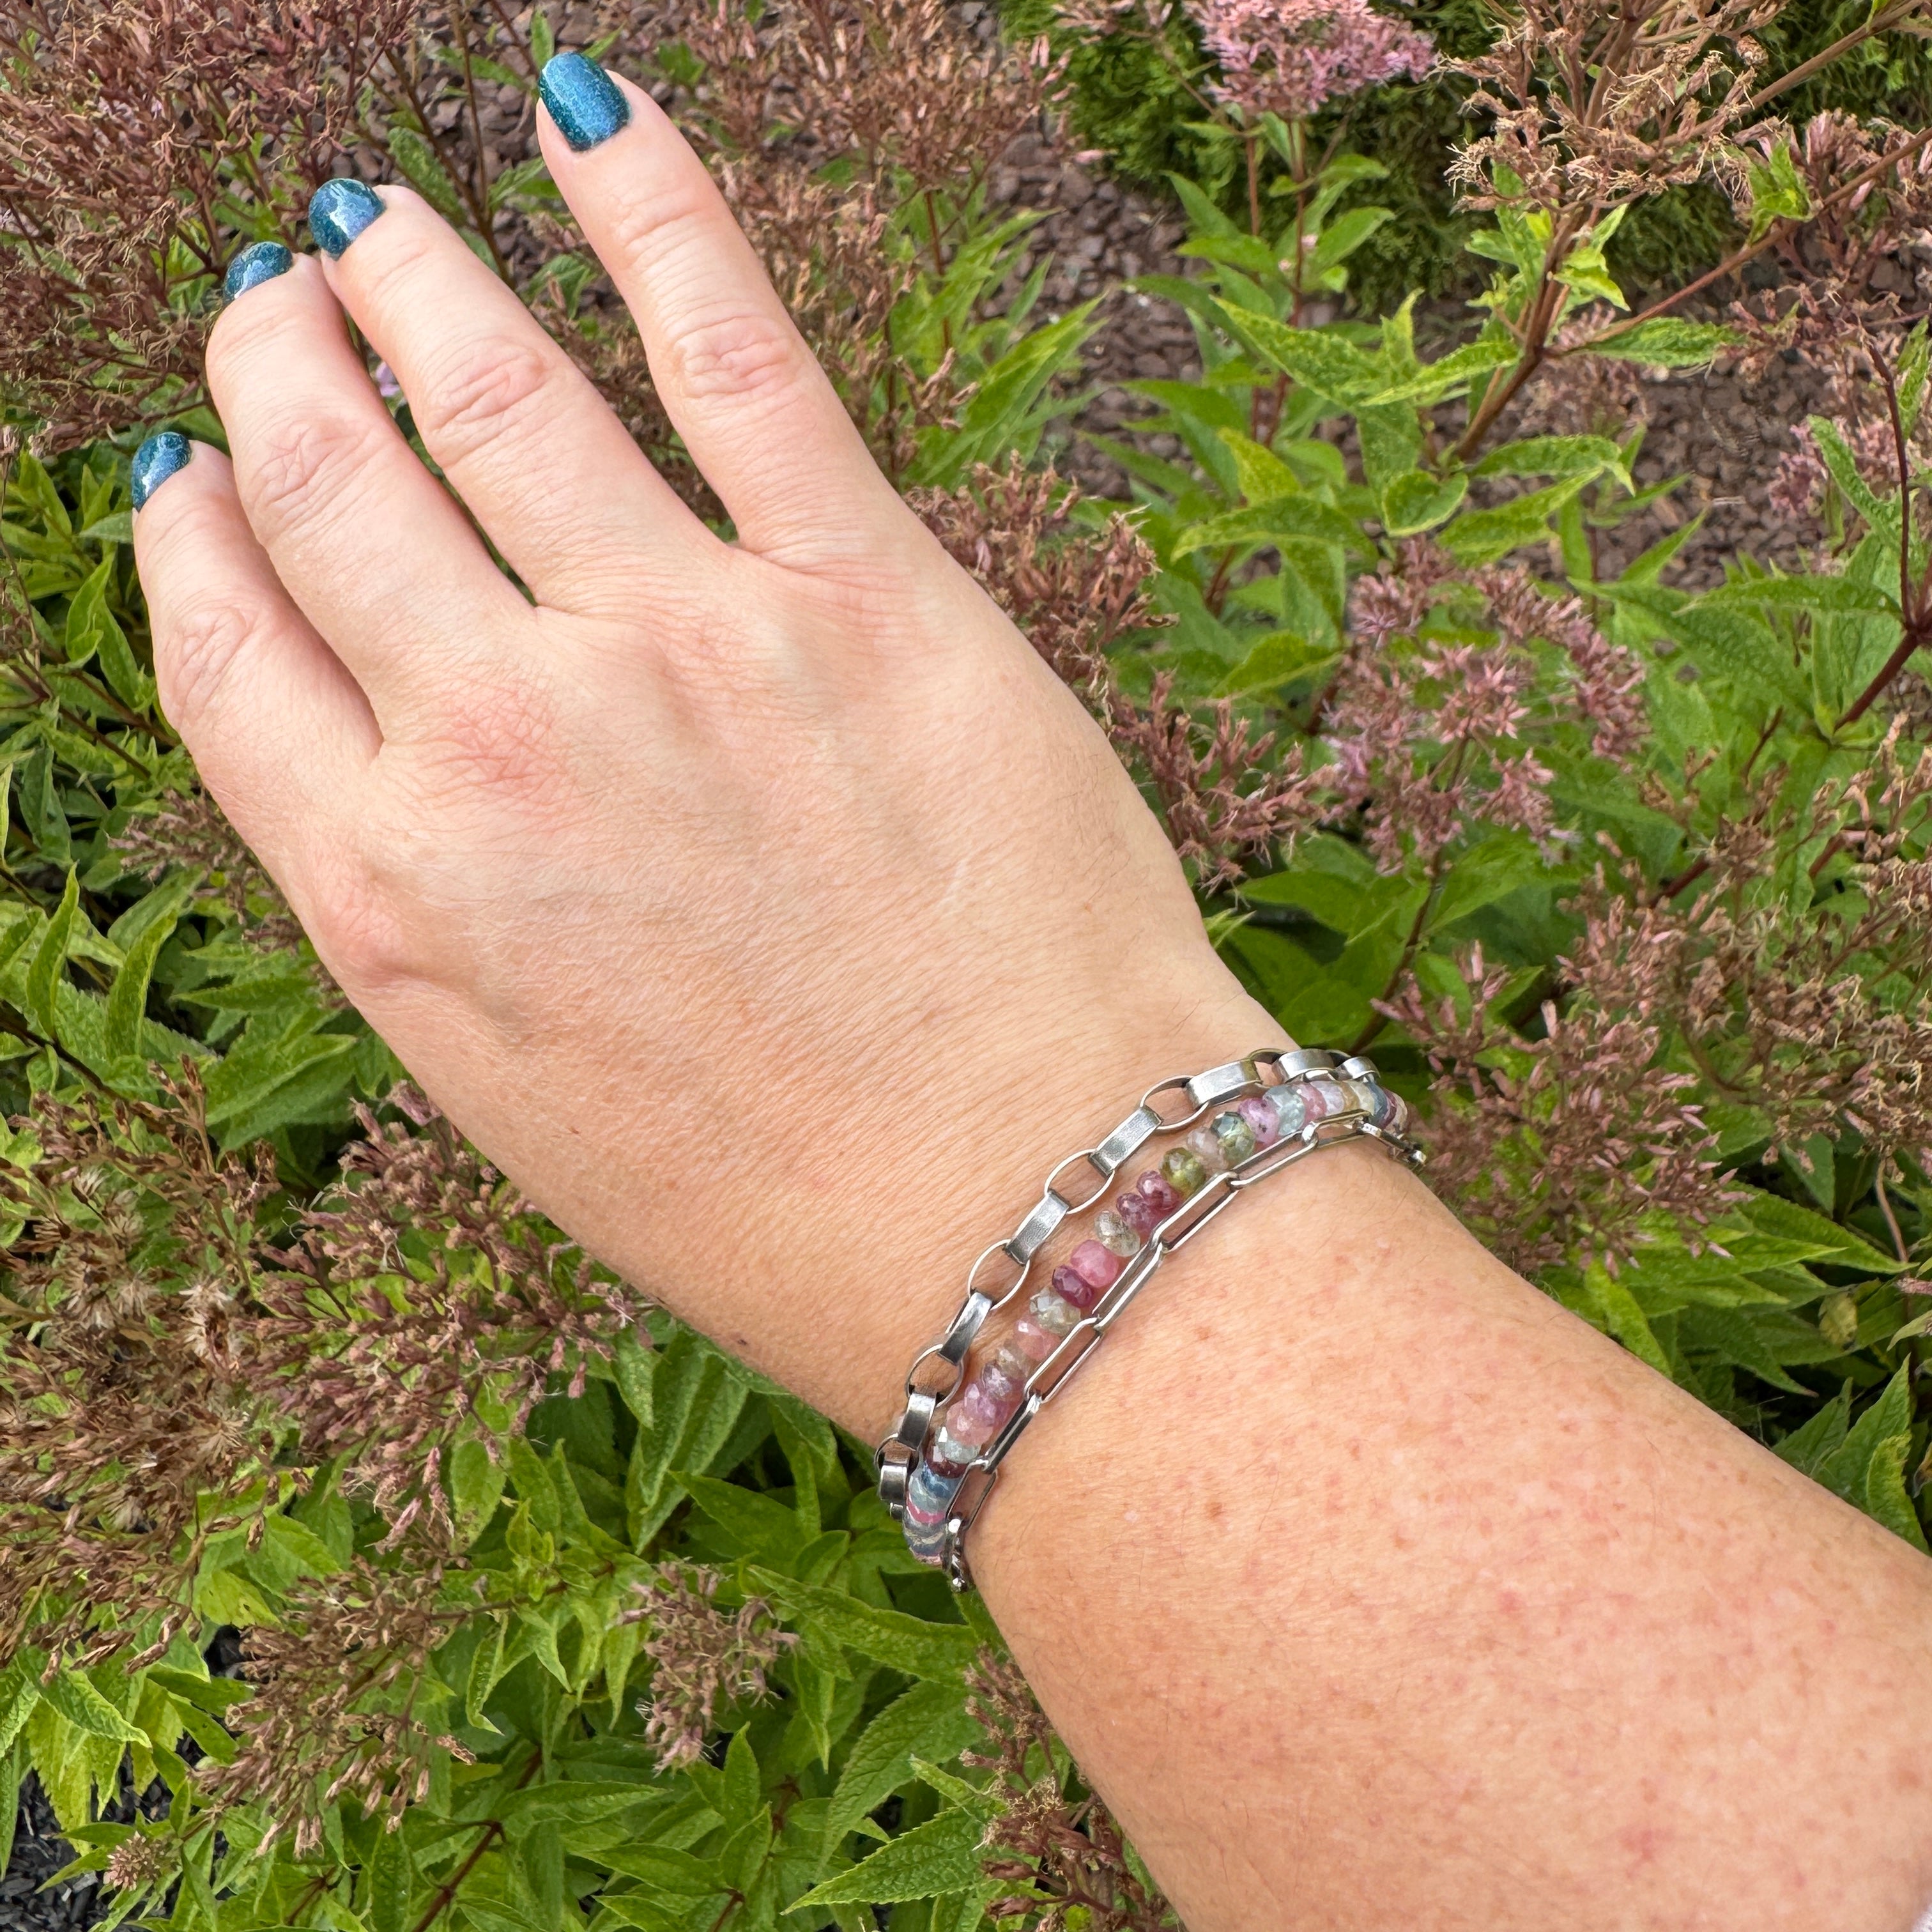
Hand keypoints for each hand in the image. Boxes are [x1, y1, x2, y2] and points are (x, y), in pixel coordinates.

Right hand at [132, 61, 1274, 1429]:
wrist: (1025, 1221)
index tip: (190, 464)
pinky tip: (582, 108)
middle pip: (325, 485)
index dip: (195, 527)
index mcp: (395, 897)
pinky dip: (649, 201)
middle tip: (275, 303)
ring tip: (375, 229)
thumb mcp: (524, 1092)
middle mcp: (502, 747)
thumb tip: (368, 746)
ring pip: (490, 389)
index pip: (222, 645)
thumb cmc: (781, 1202)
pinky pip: (730, 344)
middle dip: (277, 370)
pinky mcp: (865, 590)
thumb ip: (428, 907)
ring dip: (411, 282)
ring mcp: (681, 649)